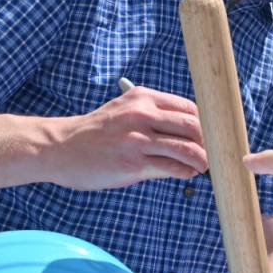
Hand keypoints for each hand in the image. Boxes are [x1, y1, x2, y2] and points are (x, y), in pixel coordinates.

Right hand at [43, 86, 206, 189]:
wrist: (59, 148)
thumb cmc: (95, 134)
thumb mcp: (124, 112)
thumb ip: (154, 118)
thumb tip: (188, 135)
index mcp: (142, 98)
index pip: (189, 107)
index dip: (206, 123)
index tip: (212, 135)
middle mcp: (142, 114)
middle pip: (194, 125)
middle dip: (209, 142)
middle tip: (213, 153)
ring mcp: (138, 139)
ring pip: (187, 148)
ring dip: (202, 160)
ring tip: (204, 167)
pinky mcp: (133, 163)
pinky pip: (172, 168)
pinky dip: (186, 172)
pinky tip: (187, 174)